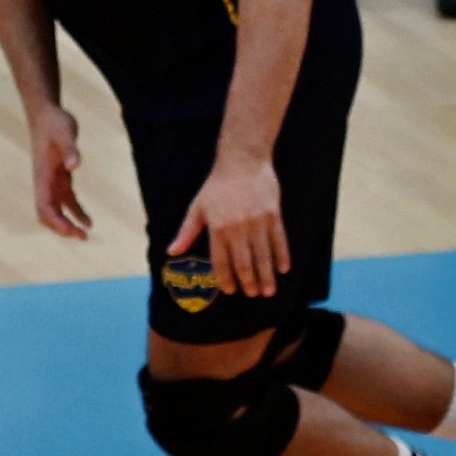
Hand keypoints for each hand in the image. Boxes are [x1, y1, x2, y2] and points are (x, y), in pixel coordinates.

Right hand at [30, 106, 90, 238]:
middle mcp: (44, 183)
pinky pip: (67, 201)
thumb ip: (70, 148)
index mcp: (42, 176)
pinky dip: (75, 212)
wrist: (47, 113)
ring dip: (68, 224)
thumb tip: (74, 166)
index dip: (56, 222)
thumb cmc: (54, 122)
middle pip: (48, 215)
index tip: (72, 230)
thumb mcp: (65, 132)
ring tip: (86, 234)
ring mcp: (51, 181)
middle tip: (81, 236)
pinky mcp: (60, 177)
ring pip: (57, 211)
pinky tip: (88, 221)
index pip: (45, 207)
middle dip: (62, 228)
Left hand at [169, 151, 288, 298]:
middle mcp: (238, 228)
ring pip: (263, 255)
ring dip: (266, 275)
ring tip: (268, 291)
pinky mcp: (273, 214)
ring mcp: (258, 221)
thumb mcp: (197, 207)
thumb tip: (172, 251)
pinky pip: (279, 240)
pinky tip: (283, 269)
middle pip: (244, 262)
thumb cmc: (217, 185)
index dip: (226, 278)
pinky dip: (282, 256)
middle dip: (249, 282)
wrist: (242, 160)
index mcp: (218, 228)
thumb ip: (187, 231)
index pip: (221, 261)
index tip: (231, 290)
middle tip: (253, 294)